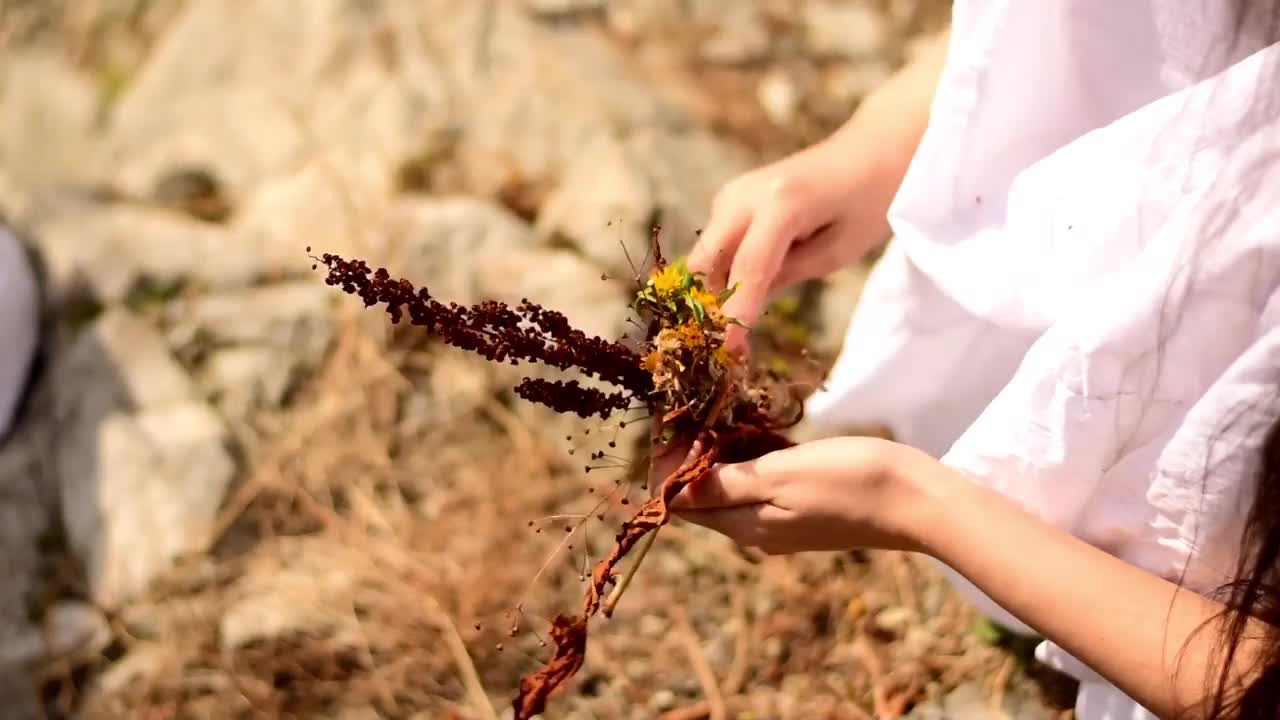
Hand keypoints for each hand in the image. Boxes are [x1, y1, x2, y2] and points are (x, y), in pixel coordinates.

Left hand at [668, 436, 936, 554]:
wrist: (917, 500)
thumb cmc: (848, 481)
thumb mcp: (778, 476)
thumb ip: (723, 485)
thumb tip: (669, 495)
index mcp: (746, 526)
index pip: (684, 503)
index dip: (668, 466)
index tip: (668, 423)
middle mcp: (760, 531)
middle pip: (708, 495)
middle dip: (693, 457)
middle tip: (695, 411)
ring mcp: (786, 522)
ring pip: (737, 489)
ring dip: (724, 456)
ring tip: (723, 416)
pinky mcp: (809, 509)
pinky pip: (766, 486)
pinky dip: (755, 460)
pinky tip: (762, 434)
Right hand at [689, 142, 892, 351]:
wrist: (871, 150)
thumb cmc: (869, 201)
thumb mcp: (838, 251)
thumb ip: (788, 276)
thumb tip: (744, 303)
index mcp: (780, 205)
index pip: (747, 270)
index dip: (736, 314)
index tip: (729, 350)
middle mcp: (745, 194)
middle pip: (706, 260)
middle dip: (710, 302)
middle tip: (731, 338)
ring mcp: (733, 191)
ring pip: (706, 254)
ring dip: (717, 286)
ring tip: (745, 315)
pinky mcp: (732, 196)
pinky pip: (717, 242)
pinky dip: (725, 268)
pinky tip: (752, 284)